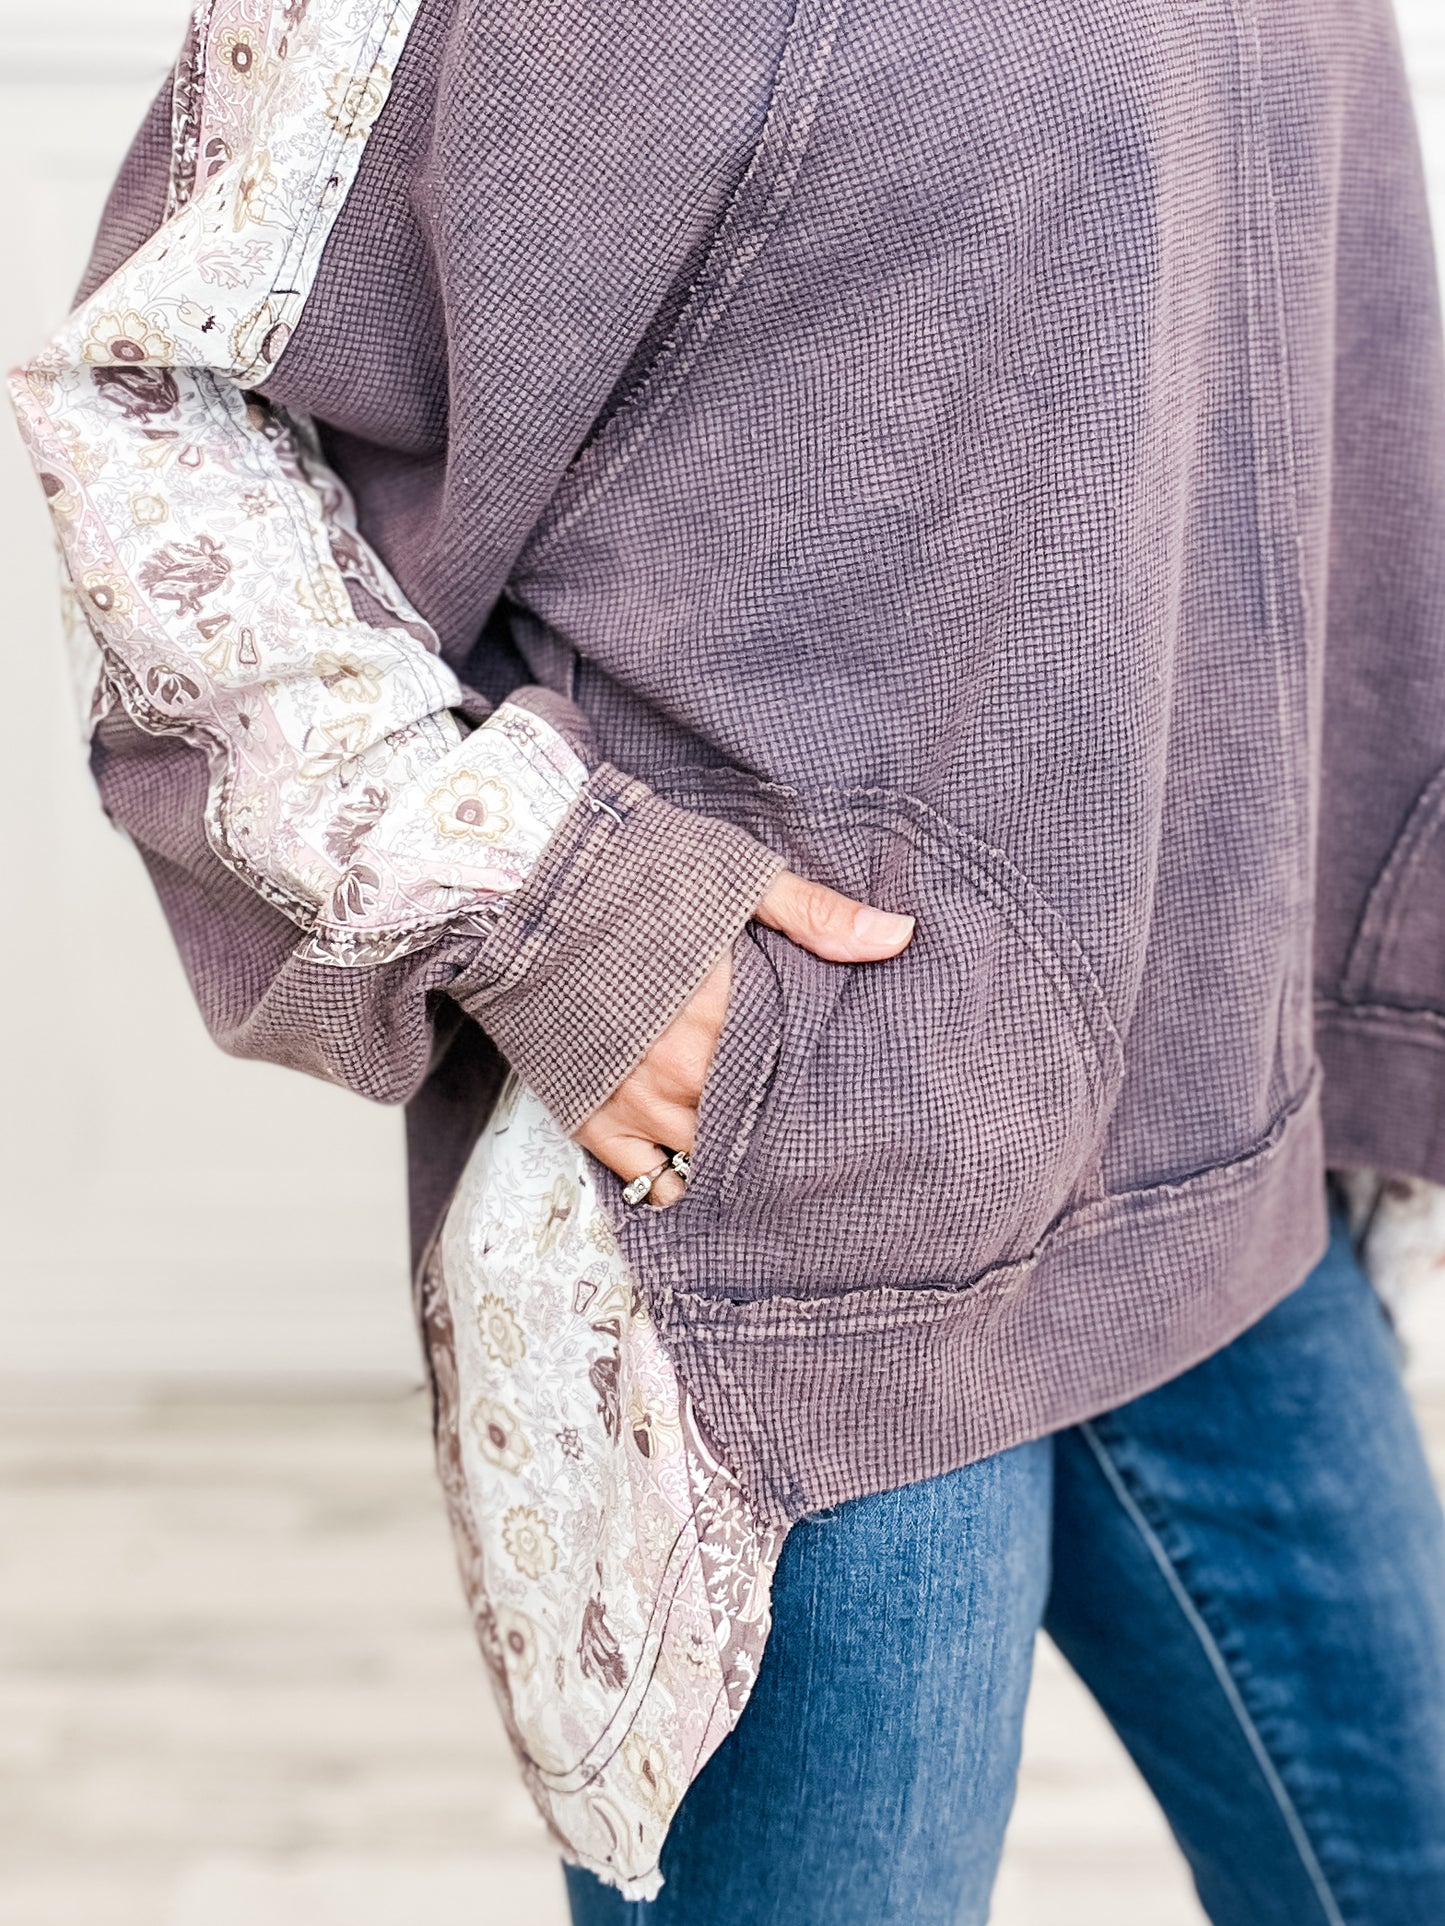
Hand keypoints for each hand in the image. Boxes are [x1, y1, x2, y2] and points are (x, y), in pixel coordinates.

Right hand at [573, 871, 914, 1206]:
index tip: (839, 1094)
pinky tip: (695, 1172)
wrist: (516, 887)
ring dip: (728, 1152)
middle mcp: (685, 1073)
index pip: (795, 1080)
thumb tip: (898, 936)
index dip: (819, 1091)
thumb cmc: (623, 871)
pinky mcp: (589, 1115)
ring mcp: (634, 1101)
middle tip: (804, 1129)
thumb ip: (817, 915)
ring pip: (706, 1157)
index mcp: (729, 1016)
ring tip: (752, 1148)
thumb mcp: (733, 877)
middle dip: (775, 1126)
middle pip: (753, 1125)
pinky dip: (673, 1181)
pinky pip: (644, 1181)